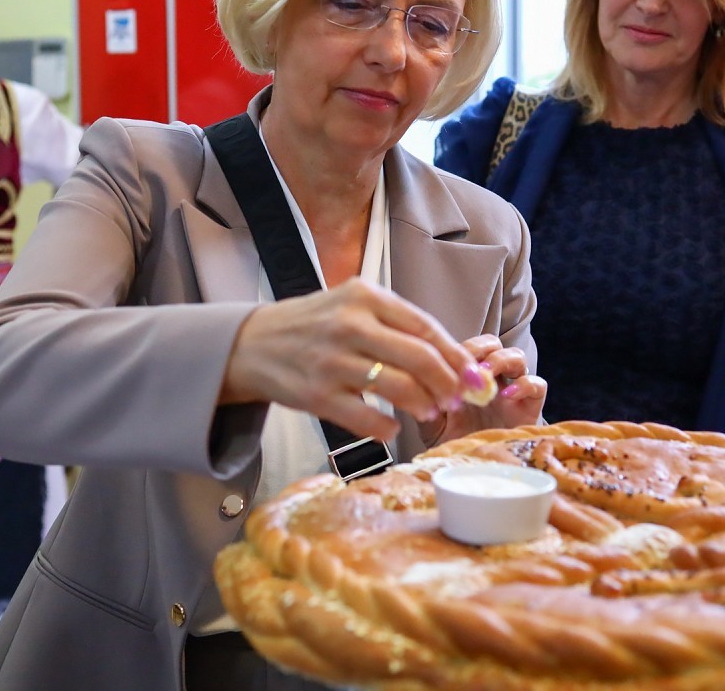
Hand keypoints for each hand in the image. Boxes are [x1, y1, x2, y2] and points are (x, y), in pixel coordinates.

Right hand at [220, 278, 472, 443]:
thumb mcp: (350, 304)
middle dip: (448, 383)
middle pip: (419, 357)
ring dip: (423, 405)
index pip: (424, 326)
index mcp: (363, 296)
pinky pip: (367, 419)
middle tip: (457, 398)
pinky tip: (393, 428)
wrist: (251, 343)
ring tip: (430, 412)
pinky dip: (388, 428)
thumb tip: (448, 355)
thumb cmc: (312, 324)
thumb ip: (393, 324)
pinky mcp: (317, 395)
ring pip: (398, 388)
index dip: (455, 354)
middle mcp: (349, 324)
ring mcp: (332, 361)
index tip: (473, 373)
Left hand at [424, 335, 545, 444]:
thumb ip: (427, 401)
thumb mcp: (431, 423)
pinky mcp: (529, 408)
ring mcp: (512, 391)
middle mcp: (491, 379)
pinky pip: (538, 385)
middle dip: (482, 348)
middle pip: (494, 344)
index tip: (450, 360)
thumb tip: (421, 382)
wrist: (472, 472)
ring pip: (517, 357)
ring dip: (502, 359)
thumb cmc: (453, 444)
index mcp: (468, 376)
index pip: (469, 346)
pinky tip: (507, 395)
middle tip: (470, 364)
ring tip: (487, 374)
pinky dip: (525, 384)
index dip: (462, 348)